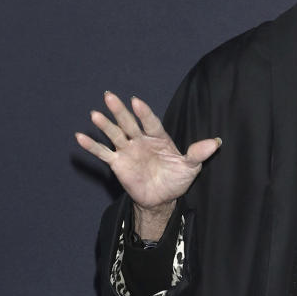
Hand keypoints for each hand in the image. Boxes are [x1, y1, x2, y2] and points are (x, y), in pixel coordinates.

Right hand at [75, 92, 220, 228]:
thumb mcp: (191, 167)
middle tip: (109, 96)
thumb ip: (199, 153)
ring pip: (114, 134)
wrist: (162, 199)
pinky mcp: (118, 163)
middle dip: (119, 110)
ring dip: (105, 125)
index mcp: (158, 137)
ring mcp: (128, 150)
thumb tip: (216, 143)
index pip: (150, 122)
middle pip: (129, 123)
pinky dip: (92, 146)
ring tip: (95, 114)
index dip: (144, 113)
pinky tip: (79, 137)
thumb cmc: (176, 180)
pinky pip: (103, 153)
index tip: (136, 101)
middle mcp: (141, 140)